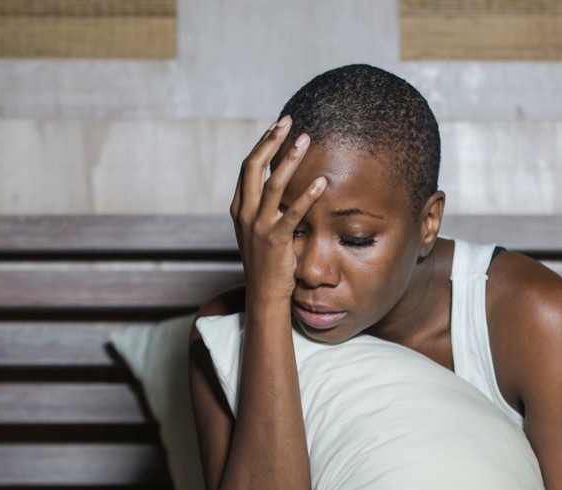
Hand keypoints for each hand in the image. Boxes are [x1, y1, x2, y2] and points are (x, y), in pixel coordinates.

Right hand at [229, 116, 327, 308]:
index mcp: (239, 208)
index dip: (262, 144)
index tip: (277, 126)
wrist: (265, 296)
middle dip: (271, 140)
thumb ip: (267, 207)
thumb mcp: (260, 230)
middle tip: (288, 121)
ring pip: (273, 184)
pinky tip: (322, 182)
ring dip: (290, 159)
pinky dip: (308, 195)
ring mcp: (258, 227)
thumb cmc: (268, 263)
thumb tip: (283, 184)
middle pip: (253, 166)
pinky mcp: (275, 241)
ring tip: (306, 140)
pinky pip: (293, 213)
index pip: (248, 167)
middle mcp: (244, 213)